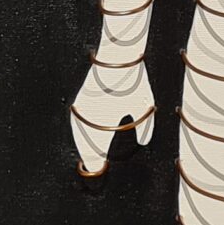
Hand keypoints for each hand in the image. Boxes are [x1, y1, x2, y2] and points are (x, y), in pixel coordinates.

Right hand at [69, 51, 155, 175]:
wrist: (115, 55)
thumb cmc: (133, 82)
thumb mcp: (143, 105)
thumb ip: (145, 127)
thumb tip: (144, 143)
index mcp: (104, 123)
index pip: (95, 153)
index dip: (95, 163)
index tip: (97, 169)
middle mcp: (90, 117)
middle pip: (84, 145)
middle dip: (88, 156)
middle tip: (92, 166)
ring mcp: (83, 108)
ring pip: (78, 133)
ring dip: (82, 143)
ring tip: (87, 153)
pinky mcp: (81, 98)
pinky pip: (78, 120)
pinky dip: (80, 130)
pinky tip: (84, 133)